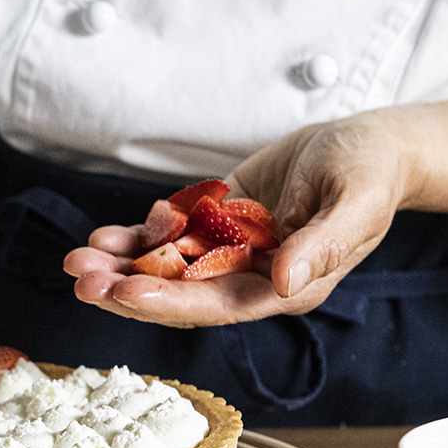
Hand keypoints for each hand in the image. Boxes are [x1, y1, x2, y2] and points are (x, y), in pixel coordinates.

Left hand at [64, 89, 447, 326]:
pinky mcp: (217, 224)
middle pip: (181, 295)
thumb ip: (321, 246)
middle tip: (82, 279)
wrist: (369, 143)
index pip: (220, 304)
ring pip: (166, 269)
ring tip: (76, 259)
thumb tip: (284, 283)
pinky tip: (101, 237)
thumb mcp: (356, 203)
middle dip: (129, 289)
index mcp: (287, 287)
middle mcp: (252, 277)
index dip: (172, 301)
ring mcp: (231, 252)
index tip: (127, 291)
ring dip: (120, 266)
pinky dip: (135, 238)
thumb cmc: (371, 171)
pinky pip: (171, 238)